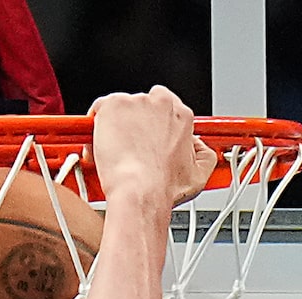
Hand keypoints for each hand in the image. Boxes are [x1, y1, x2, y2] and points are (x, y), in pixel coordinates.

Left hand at [90, 88, 217, 206]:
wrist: (140, 193)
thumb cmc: (163, 188)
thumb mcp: (200, 176)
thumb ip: (205, 155)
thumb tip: (199, 147)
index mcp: (181, 115)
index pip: (164, 110)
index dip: (153, 127)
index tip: (146, 140)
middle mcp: (160, 103)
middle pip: (142, 108)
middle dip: (134, 126)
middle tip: (129, 150)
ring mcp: (135, 102)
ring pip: (121, 110)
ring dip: (116, 128)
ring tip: (113, 153)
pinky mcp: (113, 106)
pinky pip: (100, 109)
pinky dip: (97, 124)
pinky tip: (98, 144)